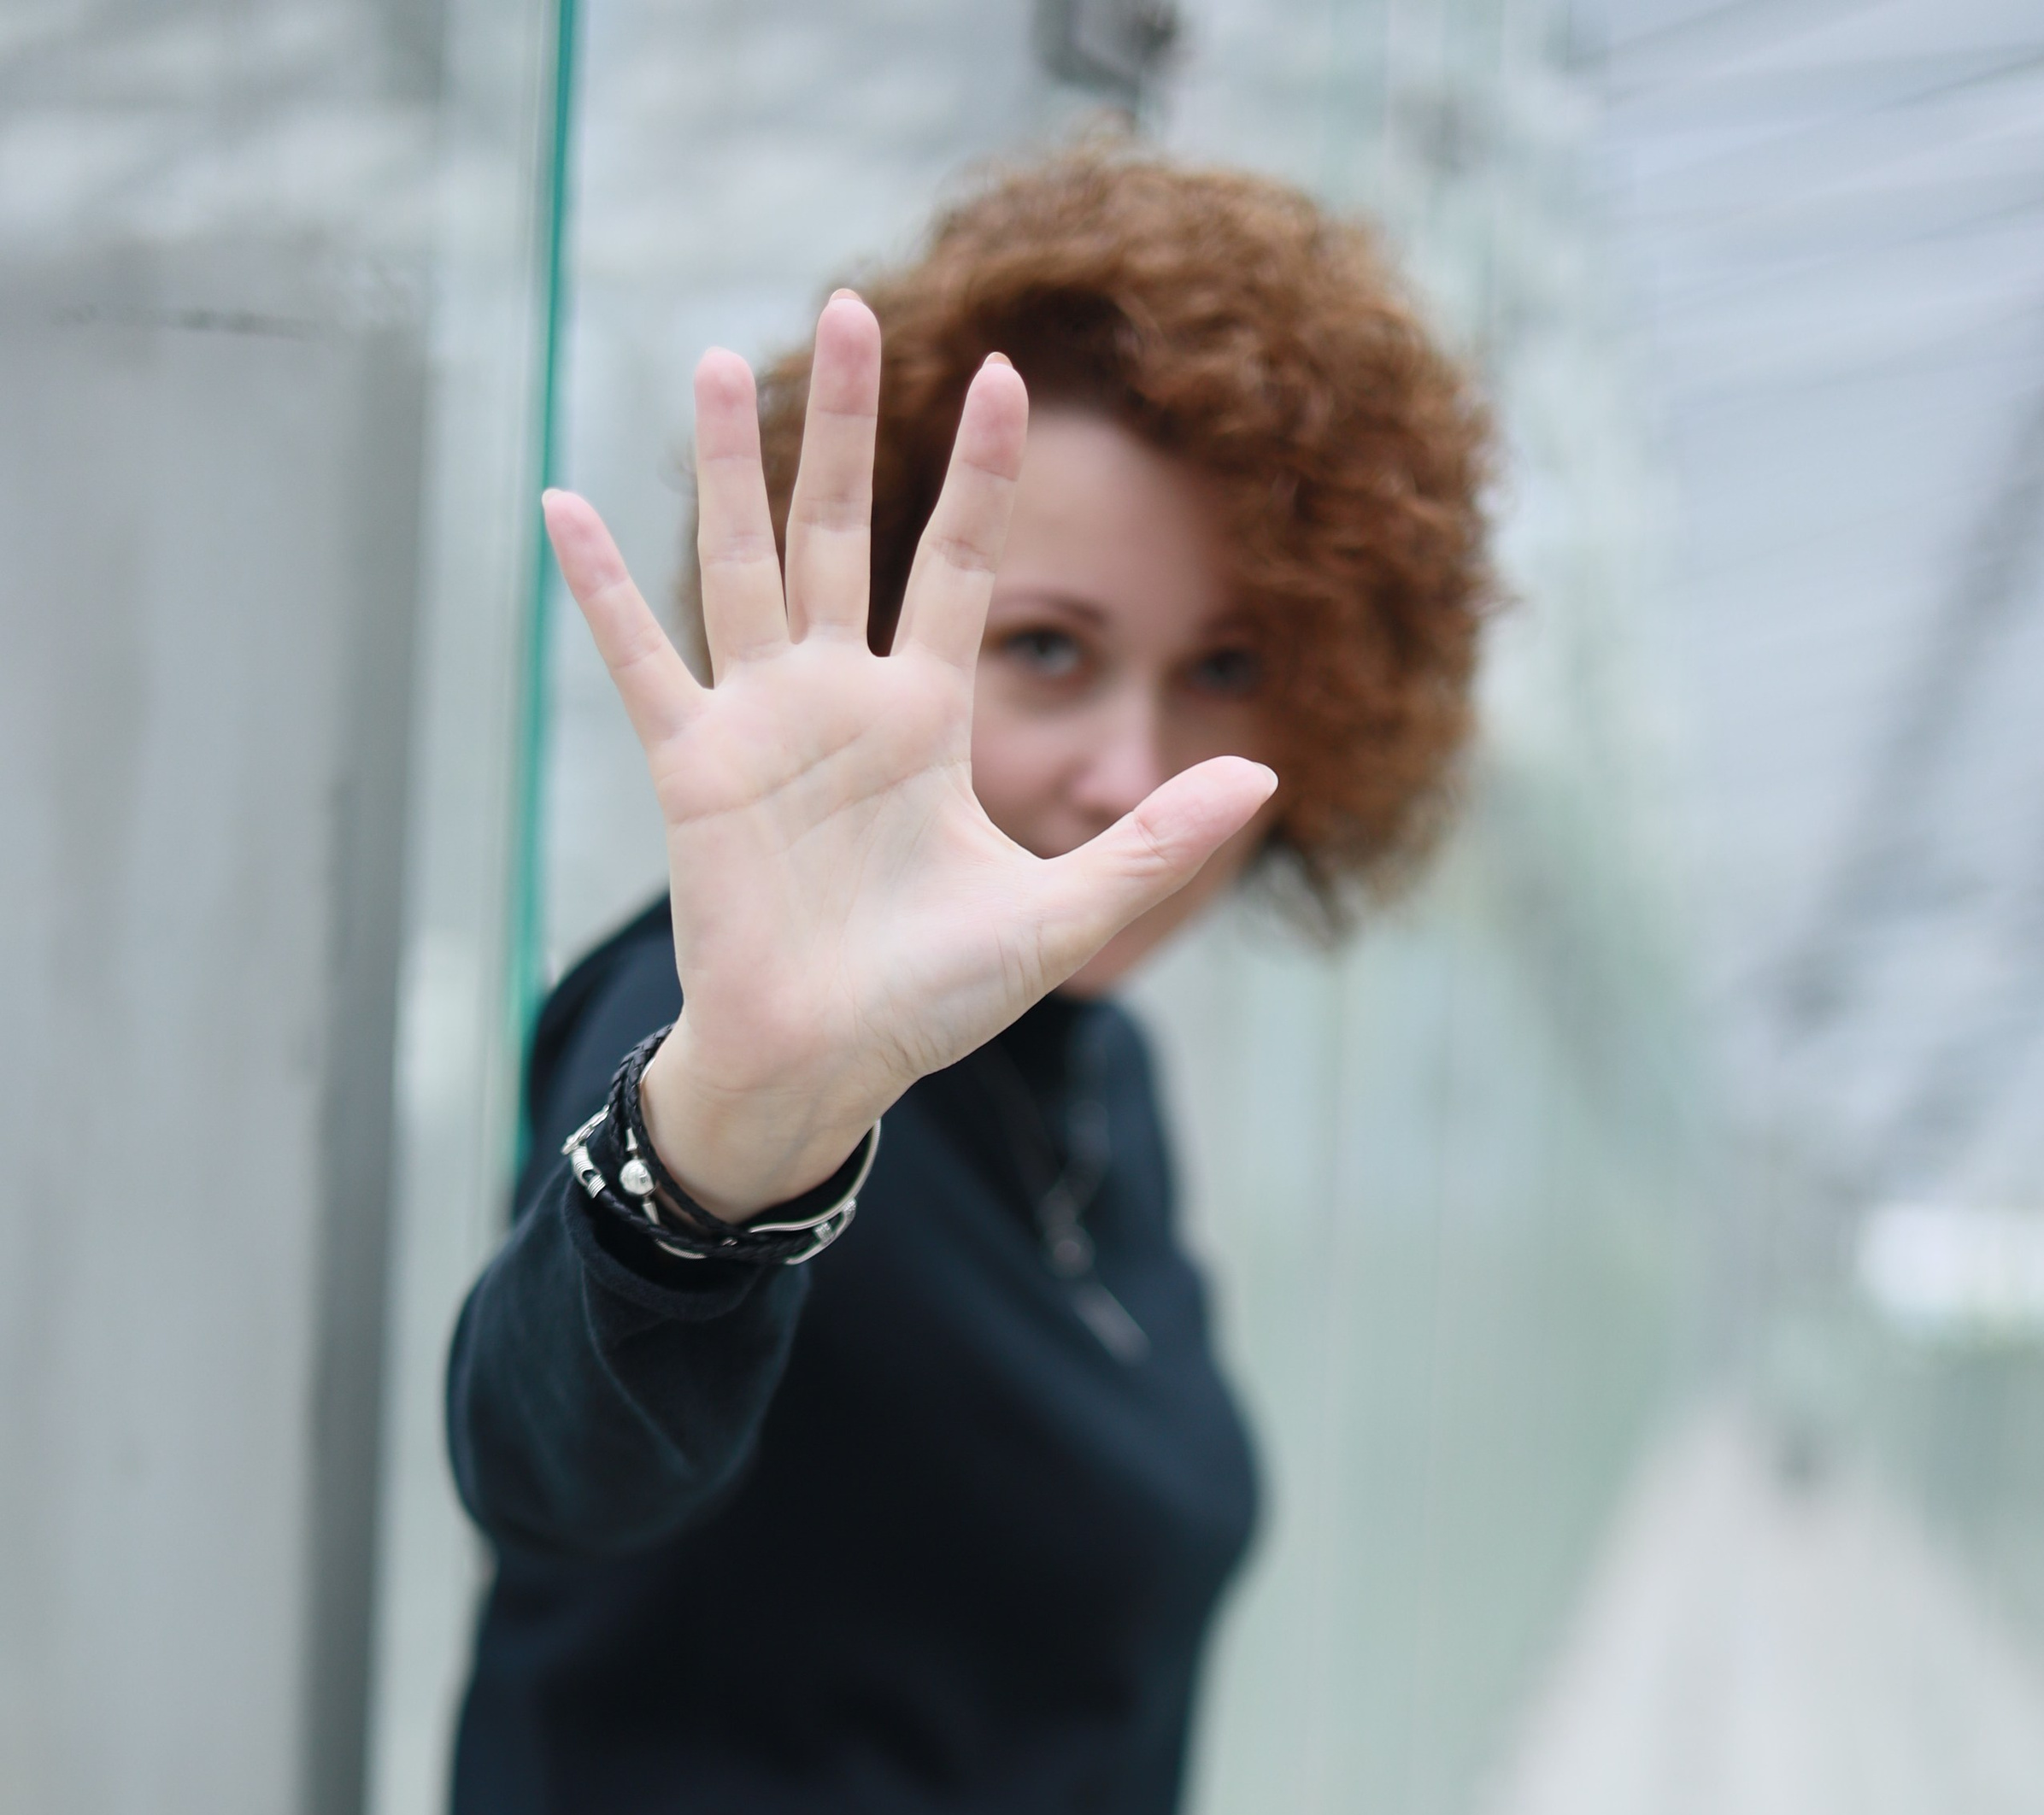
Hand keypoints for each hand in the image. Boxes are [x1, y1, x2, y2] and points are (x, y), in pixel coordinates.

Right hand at [541, 296, 1277, 1225]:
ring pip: (744, 563)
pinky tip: (563, 505)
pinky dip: (599, 589)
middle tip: (851, 302)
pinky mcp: (695, 767)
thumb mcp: (1061, 919)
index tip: (1006, 375)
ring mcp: (761, 725)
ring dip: (731, 464)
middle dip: (844, 420)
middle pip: (837, 528)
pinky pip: (639, 659)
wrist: (827, 1069)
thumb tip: (1265, 776)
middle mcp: (840, 700)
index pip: (955, 563)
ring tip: (724, 358)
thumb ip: (1154, 844)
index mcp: (925, 720)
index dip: (978, 473)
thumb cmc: (930, 1005)